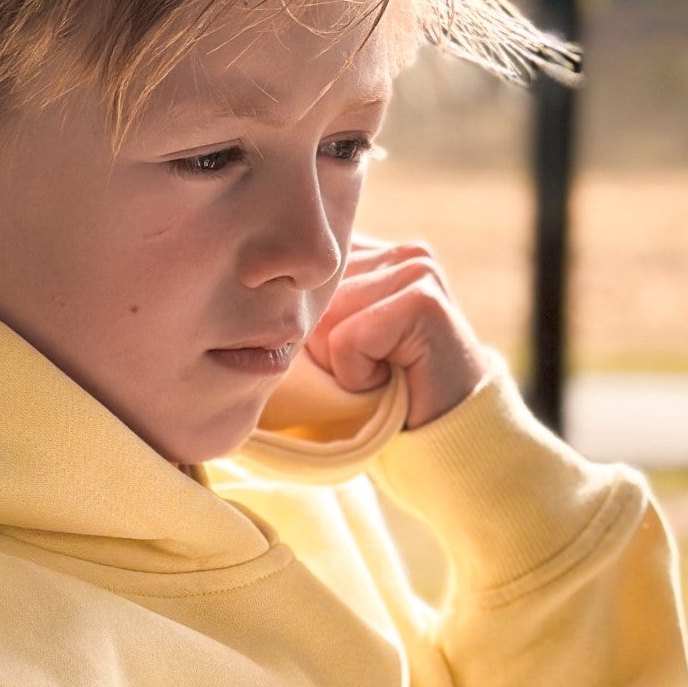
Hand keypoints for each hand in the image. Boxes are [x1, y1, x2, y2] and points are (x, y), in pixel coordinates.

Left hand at [304, 236, 488, 430]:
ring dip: (342, 364)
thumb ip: (308, 311)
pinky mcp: (422, 300)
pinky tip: (392, 378)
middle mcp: (398, 251)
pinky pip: (348, 339)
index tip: (346, 354)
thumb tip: (243, 298)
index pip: (302, 273)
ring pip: (327, 318)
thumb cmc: (380, 394)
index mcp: (373, 253)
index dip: (307, 326)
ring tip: (381, 372)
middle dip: (325, 348)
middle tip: (368, 368)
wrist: (445, 435)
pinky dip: (358, 375)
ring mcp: (416, 269)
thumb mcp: (335, 343)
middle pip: (311, 298)